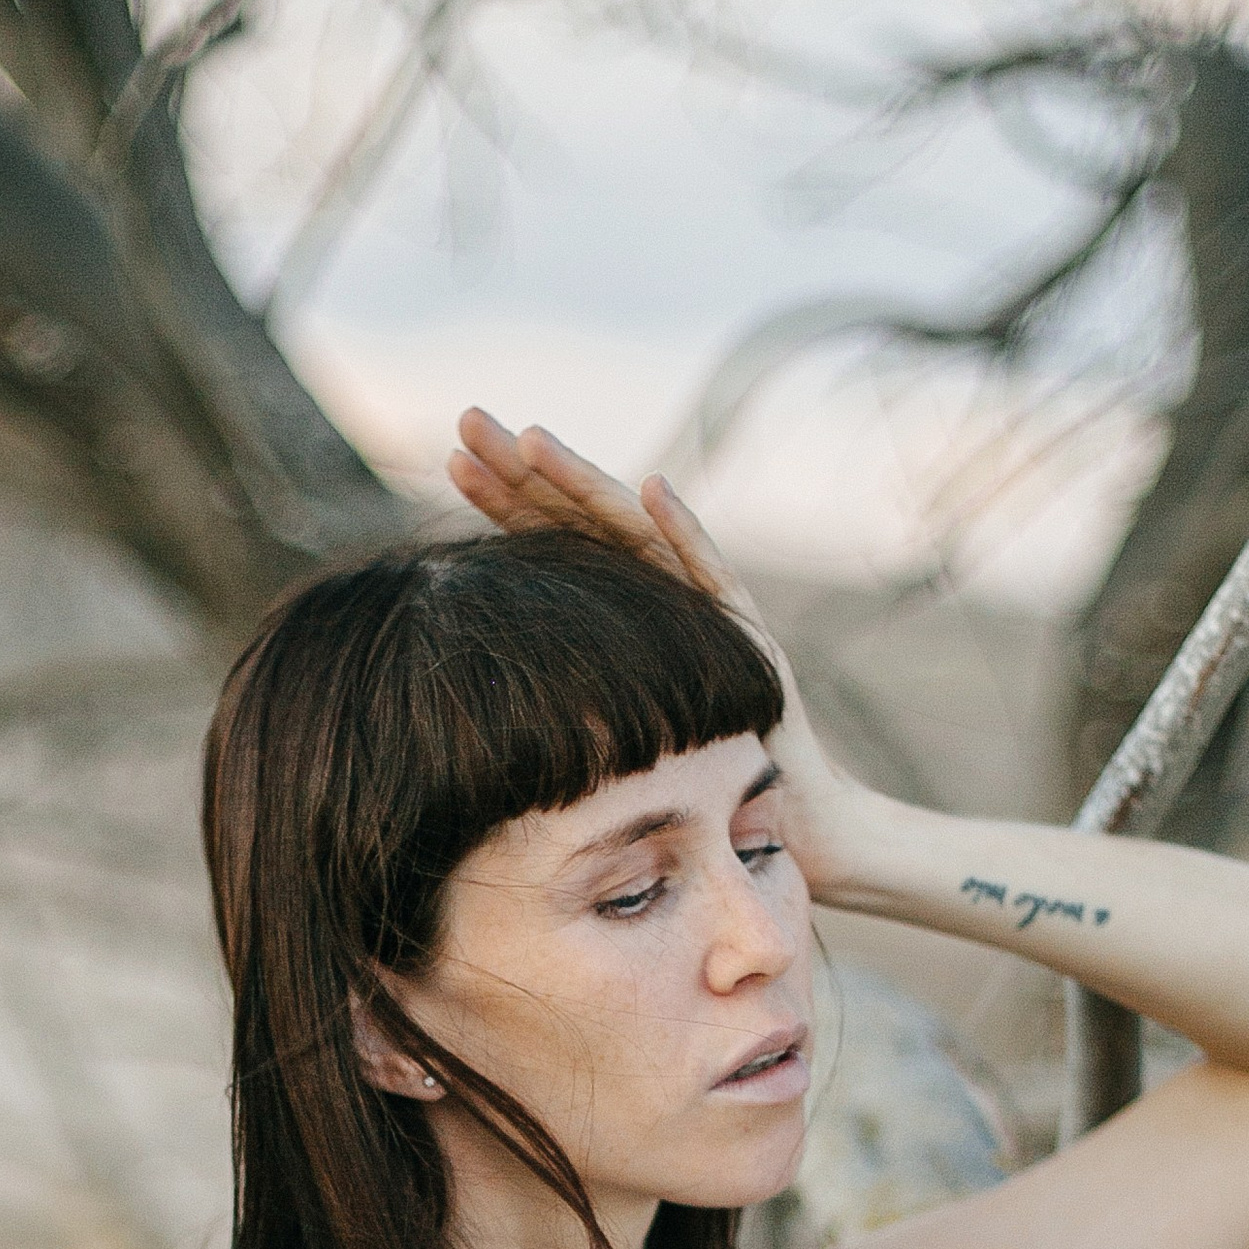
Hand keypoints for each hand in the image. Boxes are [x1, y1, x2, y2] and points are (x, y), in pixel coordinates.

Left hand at [445, 407, 876, 898]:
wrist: (796, 829)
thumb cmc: (694, 799)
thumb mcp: (603, 745)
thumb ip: (561, 703)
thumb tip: (471, 694)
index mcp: (625, 616)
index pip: (557, 543)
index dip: (508, 501)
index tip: (452, 463)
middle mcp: (666, 598)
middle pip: (586, 520)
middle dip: (526, 469)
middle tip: (467, 418)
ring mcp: (709, 612)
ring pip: (639, 532)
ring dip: (586, 483)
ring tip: (532, 440)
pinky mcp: (750, 641)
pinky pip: (714, 580)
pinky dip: (686, 533)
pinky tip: (653, 492)